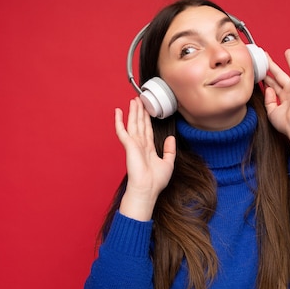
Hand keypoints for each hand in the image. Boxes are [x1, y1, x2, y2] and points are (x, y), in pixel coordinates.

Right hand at [115, 97, 175, 220]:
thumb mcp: (168, 163)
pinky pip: (122, 131)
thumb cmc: (155, 181)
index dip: (147, 118)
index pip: (147, 129)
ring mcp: (134, 144)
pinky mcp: (129, 146)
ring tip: (133, 100)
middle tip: (139, 99)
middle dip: (140, 111)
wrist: (147, 189)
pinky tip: (118, 111)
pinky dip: (119, 121)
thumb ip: (169, 150)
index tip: (147, 109)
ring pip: (133, 123)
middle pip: (140, 124)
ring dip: (133, 112)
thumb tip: (170, 138)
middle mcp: (140, 145)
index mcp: (148, 148)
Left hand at [263, 49, 289, 153]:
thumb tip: (268, 88)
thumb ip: (268, 100)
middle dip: (272, 66)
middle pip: (279, 76)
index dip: (266, 79)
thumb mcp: (271, 112)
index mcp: (283, 100)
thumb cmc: (286, 123)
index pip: (273, 86)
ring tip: (287, 51)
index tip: (259, 72)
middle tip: (266, 57)